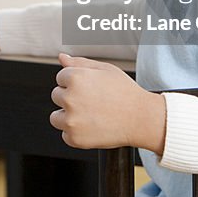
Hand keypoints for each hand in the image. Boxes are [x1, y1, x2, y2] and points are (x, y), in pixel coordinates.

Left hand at [50, 53, 166, 152]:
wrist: (141, 119)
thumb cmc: (125, 93)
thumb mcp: (104, 69)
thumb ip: (79, 63)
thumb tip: (62, 57)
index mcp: (75, 78)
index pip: (60, 78)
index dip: (77, 83)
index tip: (91, 89)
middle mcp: (70, 98)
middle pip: (56, 96)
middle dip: (71, 98)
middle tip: (93, 102)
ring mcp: (71, 120)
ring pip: (56, 117)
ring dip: (68, 116)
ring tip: (90, 115)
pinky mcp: (74, 138)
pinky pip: (65, 134)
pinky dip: (76, 133)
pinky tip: (92, 127)